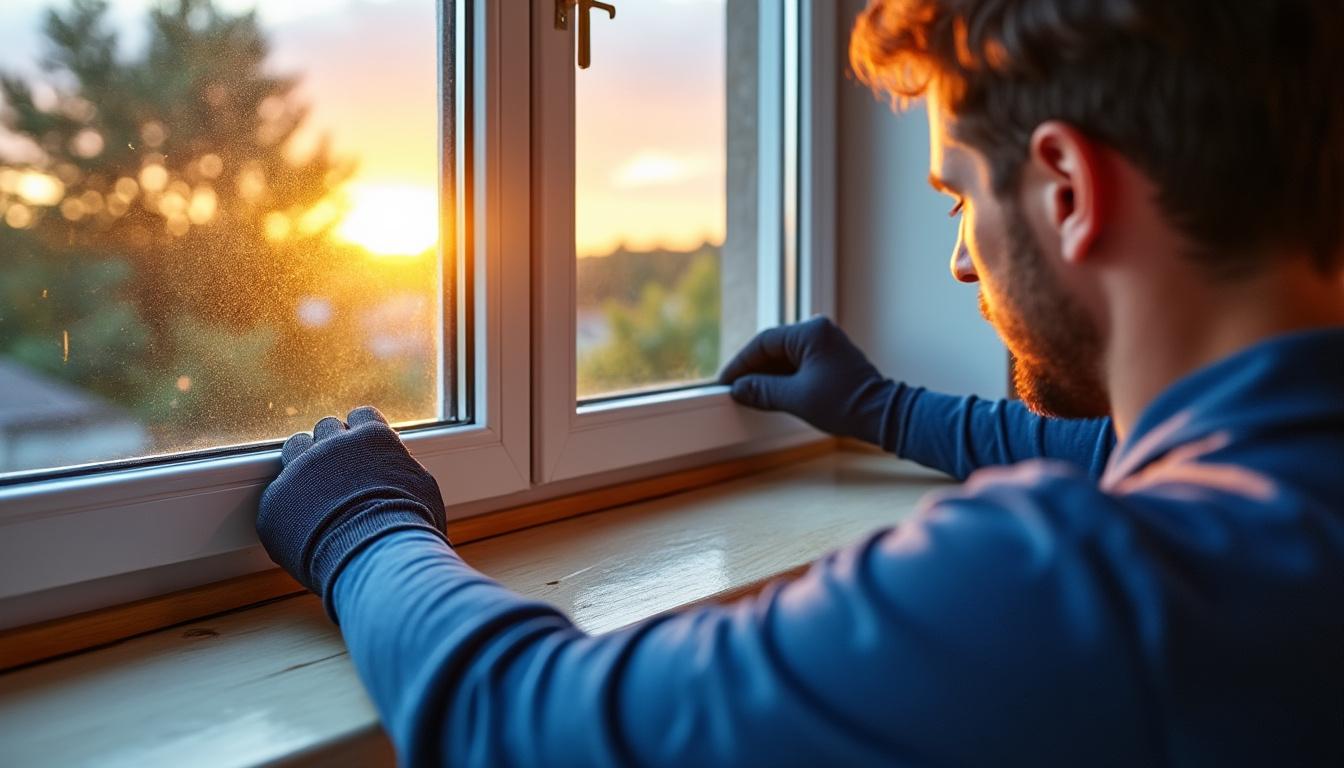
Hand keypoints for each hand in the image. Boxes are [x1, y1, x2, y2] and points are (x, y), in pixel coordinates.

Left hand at [257, 406, 448, 620]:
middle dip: (332, 447)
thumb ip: (401, 470)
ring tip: (315, 494)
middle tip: (340, 475)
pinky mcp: (275, 501)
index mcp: (373, 438)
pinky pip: (278, 494)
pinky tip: (305, 527)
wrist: (378, 558)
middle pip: (326, 428)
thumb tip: (399, 473)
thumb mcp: (422, 489)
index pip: (362, 416)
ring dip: (304, 464)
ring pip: (295, 448)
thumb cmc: (411, 528)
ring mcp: (300, 469)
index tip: (364, 452)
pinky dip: (289, 507)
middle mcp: (334, 444)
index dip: (362, 433)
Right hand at [719, 316, 897, 445]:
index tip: (726, 380)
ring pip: (786, 356)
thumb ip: (763, 390)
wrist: (882, 415)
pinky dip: (783, 377)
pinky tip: (771, 392)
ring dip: (768, 375)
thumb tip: (739, 389)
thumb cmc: (845, 404)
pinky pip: (799, 363)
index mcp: (811, 332)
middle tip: (735, 389)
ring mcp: (827, 344)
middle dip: (753, 370)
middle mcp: (819, 331)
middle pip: (774, 347)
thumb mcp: (796, 398)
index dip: (741, 363)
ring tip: (750, 394)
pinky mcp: (831, 358)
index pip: (764, 342)